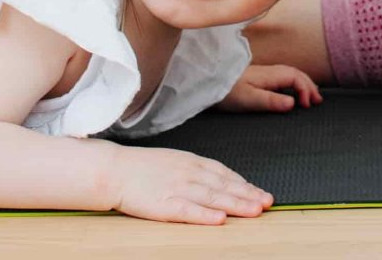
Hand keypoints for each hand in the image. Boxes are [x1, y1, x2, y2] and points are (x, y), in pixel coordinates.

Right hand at [109, 146, 271, 224]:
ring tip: (254, 210)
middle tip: (267, 203)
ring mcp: (177, 189)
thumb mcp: (175, 161)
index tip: (261, 194)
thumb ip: (198, 170)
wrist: (113, 171)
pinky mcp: (163, 205)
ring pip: (212, 198)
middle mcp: (188, 174)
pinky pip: (188, 211)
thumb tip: (221, 179)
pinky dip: (205, 216)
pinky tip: (220, 220)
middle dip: (248, 195)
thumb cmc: (143, 168)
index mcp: (191, 162)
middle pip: (224, 186)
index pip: (225, 174)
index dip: (245, 185)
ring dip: (236, 204)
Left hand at [217, 63, 322, 111]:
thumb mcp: (249, 99)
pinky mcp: (257, 79)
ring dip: (302, 84)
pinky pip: (282, 78)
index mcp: (270, 75)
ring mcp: (263, 74)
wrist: (208, 82)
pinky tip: (291, 93)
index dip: (305, 90)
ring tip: (310, 97)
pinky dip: (293, 84)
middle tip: (317, 101)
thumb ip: (271, 101)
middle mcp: (269, 72)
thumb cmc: (227, 92)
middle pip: (296, 74)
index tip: (306, 106)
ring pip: (290, 75)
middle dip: (309, 86)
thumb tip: (293, 104)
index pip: (296, 78)